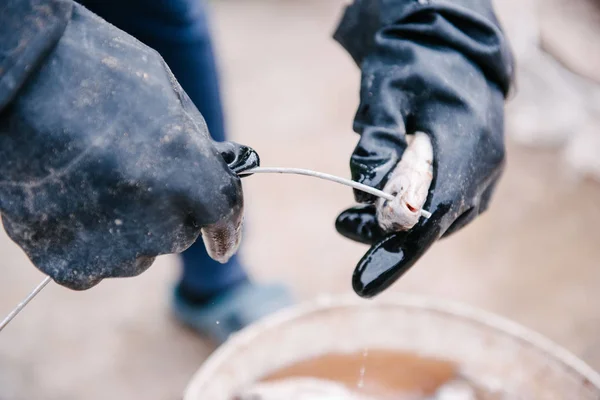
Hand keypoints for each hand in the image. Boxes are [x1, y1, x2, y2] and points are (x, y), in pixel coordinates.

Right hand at [0, 4, 256, 289]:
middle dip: (166, 209)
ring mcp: (114, 251)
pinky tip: (66, 203)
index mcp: (193, 179)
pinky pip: (95, 265)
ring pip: (138, 252)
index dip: (227, 229)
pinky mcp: (70, 265)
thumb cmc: (94, 72)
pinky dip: (87, 242)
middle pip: (178, 231)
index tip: (224, 245)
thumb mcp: (167, 94)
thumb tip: (213, 167)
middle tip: (129, 170)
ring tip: (89, 179)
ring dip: (126, 228)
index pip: (223, 216)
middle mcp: (160, 224)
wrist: (15, 78)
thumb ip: (197, 144)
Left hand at [333, 0, 513, 296]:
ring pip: (434, 222)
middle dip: (381, 235)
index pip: (429, 218)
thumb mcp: (387, 94)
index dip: (395, 253)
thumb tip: (364, 189)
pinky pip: (439, 210)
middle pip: (428, 226)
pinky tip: (379, 203)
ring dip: (391, 225)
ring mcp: (482, 179)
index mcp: (466, 150)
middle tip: (340, 224)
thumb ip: (376, 141)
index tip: (361, 283)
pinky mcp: (474, 180)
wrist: (457, 55)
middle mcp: (481, 173)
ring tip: (348, 217)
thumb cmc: (418, 68)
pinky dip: (407, 213)